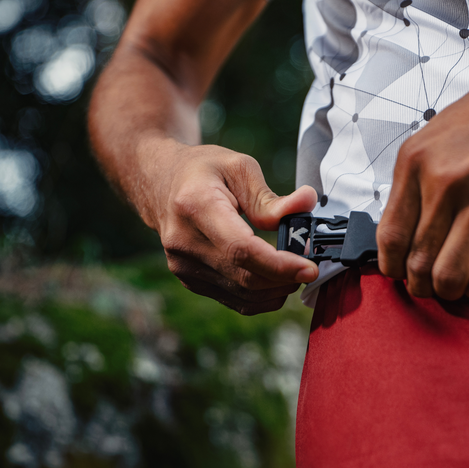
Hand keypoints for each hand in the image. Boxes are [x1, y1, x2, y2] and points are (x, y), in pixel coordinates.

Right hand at [149, 144, 318, 314]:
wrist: (159, 184)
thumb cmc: (201, 171)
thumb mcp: (238, 167)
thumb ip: (270, 196)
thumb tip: (307, 204)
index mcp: (196, 207)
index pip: (240, 249)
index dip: (278, 265)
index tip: (309, 267)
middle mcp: (185, 242)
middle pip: (244, 276)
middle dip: (285, 277)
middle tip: (309, 265)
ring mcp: (184, 266)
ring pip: (242, 294)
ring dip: (277, 289)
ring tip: (294, 270)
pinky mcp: (190, 280)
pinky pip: (234, 299)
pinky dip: (261, 296)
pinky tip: (275, 280)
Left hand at [377, 57, 468, 300]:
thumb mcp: (436, 134)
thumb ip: (416, 180)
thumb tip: (402, 229)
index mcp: (416, 161)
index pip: (390, 235)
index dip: (391, 266)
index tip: (399, 271)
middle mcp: (443, 183)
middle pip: (417, 261)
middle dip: (420, 284)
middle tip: (428, 285)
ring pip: (448, 276)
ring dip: (447, 291)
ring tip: (452, 285)